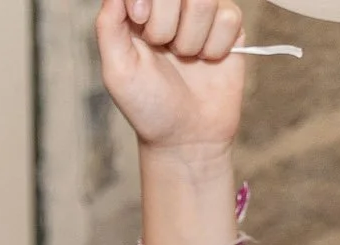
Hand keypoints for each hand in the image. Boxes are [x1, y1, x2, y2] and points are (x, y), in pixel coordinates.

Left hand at [98, 0, 246, 154]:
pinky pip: (229, 17)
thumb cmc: (148, 105)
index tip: (140, 20)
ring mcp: (201, 15)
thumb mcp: (117, 70)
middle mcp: (170, 8)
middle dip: (166, 23)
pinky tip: (207, 61)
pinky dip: (215, 46)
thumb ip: (109, 26)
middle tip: (162, 49)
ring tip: (185, 59)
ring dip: (191, 38)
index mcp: (138, 12)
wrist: (187, 136)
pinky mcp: (229, 26)